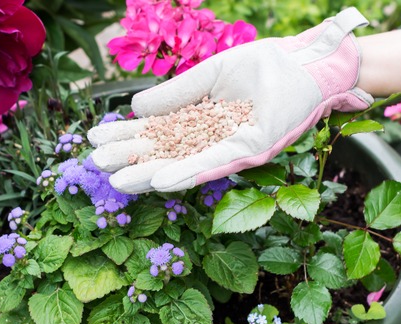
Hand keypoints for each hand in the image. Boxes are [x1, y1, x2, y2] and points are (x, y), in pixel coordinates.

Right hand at [87, 8, 372, 193]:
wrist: (306, 64)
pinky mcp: (251, 150)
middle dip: (131, 159)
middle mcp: (213, 140)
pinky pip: (215, 163)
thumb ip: (176, 93)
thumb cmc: (264, 67)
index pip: (157, 131)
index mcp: (201, 121)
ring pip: (184, 164)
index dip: (127, 136)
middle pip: (166, 152)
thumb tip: (136, 109)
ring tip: (120, 182)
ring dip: (151, 174)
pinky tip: (161, 180)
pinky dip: (188, 172)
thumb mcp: (211, 75)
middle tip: (96, 163)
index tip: (94, 137)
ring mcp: (230, 148)